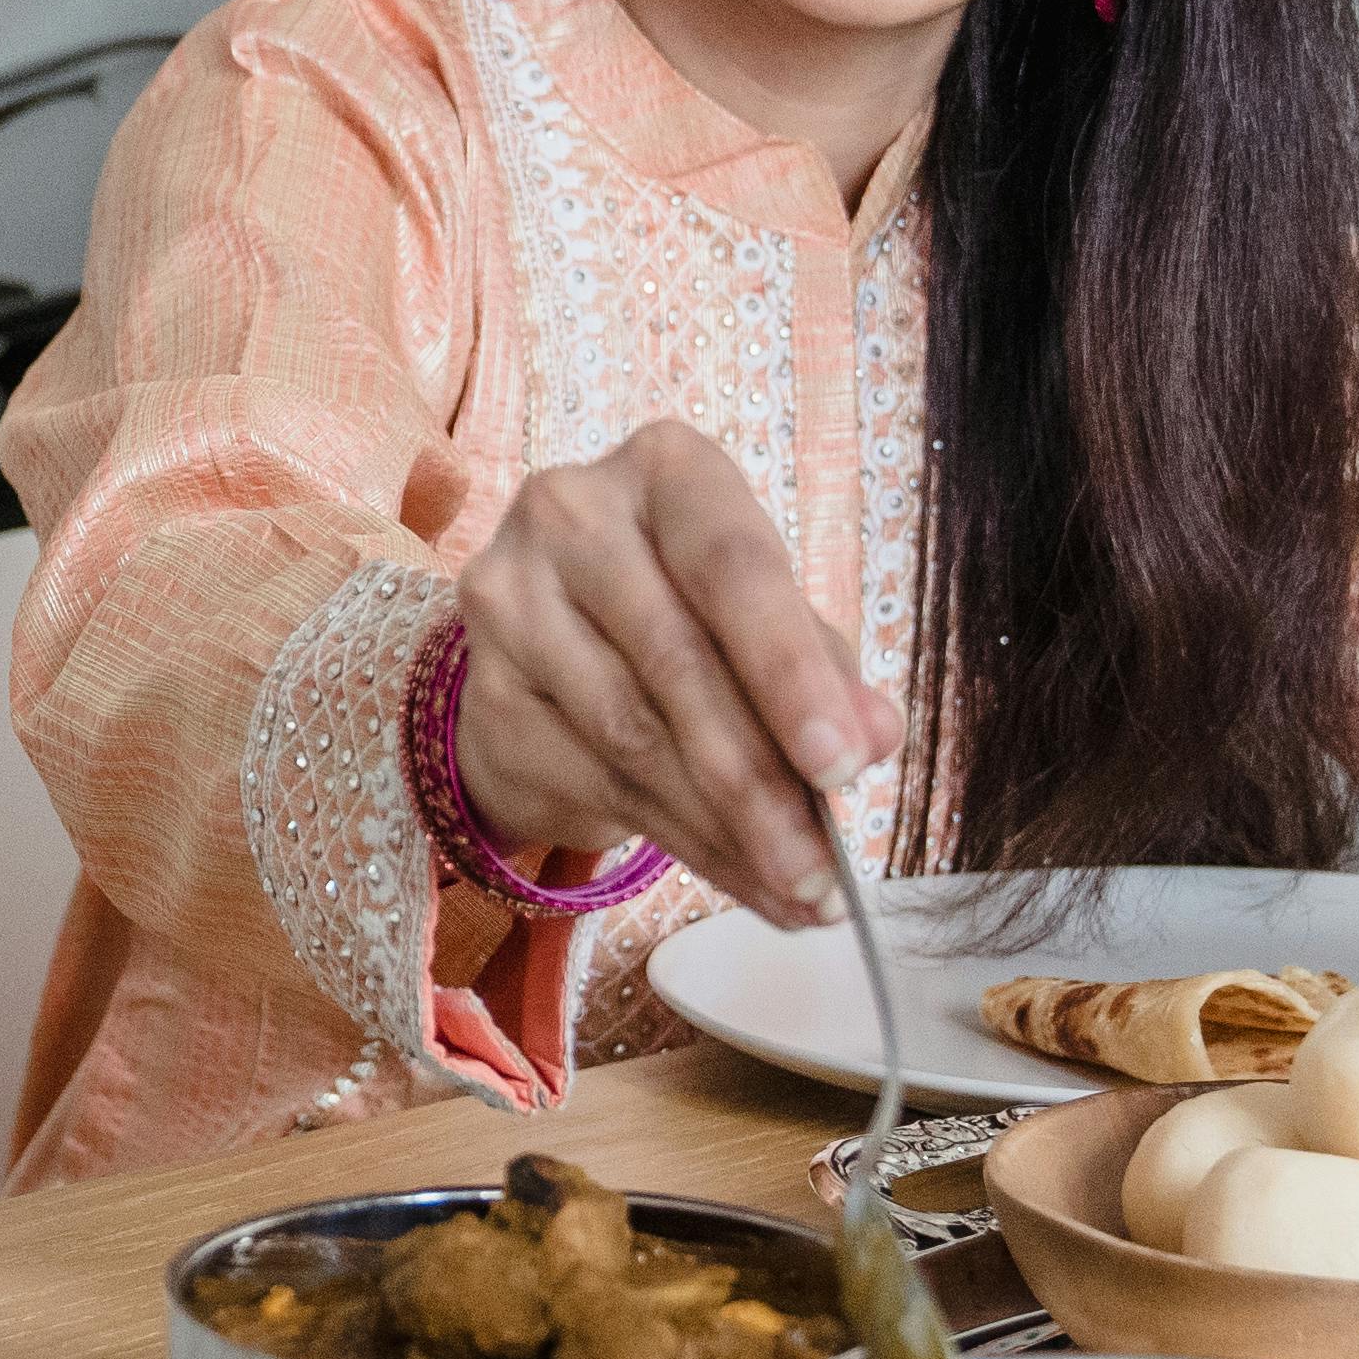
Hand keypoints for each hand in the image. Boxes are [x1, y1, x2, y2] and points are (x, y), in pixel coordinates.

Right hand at [453, 420, 880, 923]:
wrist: (550, 644)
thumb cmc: (682, 610)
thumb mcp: (762, 619)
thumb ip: (822, 666)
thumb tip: (874, 736)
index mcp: (666, 471)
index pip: (733, 567)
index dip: (789, 670)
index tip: (843, 764)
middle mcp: (571, 512)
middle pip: (677, 661)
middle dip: (760, 780)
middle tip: (822, 867)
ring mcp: (510, 596)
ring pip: (632, 736)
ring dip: (724, 828)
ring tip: (796, 887)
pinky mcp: (484, 686)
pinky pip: (594, 781)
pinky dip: (679, 842)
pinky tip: (739, 876)